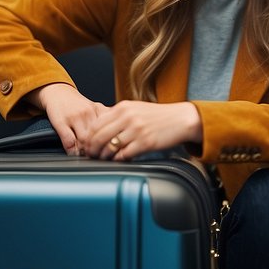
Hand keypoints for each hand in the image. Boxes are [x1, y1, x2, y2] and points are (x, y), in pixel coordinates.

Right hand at [31, 82, 106, 155]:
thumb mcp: (94, 107)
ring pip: (85, 140)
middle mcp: (88, 112)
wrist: (58, 92)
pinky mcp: (61, 122)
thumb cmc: (77, 103)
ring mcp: (75, 117)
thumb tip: (117, 133)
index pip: (109, 129)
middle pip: (98, 136)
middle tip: (98, 156)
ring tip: (87, 156)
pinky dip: (72, 150)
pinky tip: (74, 153)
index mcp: (98, 109)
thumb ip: (105, 118)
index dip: (110, 142)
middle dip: (99, 149)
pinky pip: (69, 140)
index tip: (109, 150)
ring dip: (86, 151)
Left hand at [86, 101, 201, 160]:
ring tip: (103, 159)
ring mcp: (136, 130)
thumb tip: (100, 128)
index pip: (96, 123)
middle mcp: (128, 117)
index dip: (88, 137)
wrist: (181, 119)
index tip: (87, 144)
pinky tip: (117, 160)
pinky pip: (124, 154)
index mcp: (123, 107)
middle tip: (91, 155)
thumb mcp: (136, 109)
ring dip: (103, 156)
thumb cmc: (159, 116)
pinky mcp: (145, 142)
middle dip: (92, 148)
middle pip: (99, 136)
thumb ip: (118, 115)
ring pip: (110, 147)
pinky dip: (117, 159)